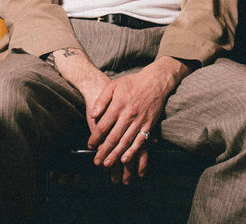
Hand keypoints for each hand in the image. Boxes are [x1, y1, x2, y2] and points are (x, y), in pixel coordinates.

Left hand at [87, 57, 187, 180]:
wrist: (155, 81)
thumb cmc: (132, 83)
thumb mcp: (113, 85)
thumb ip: (102, 100)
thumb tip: (92, 115)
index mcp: (118, 105)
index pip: (104, 125)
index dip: (95, 137)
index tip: (90, 145)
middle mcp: (128, 115)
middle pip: (113, 137)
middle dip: (104, 151)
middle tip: (96, 161)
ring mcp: (139, 121)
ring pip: (126, 141)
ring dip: (116, 154)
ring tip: (108, 164)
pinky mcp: (149, 125)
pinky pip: (140, 141)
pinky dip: (132, 151)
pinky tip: (125, 159)